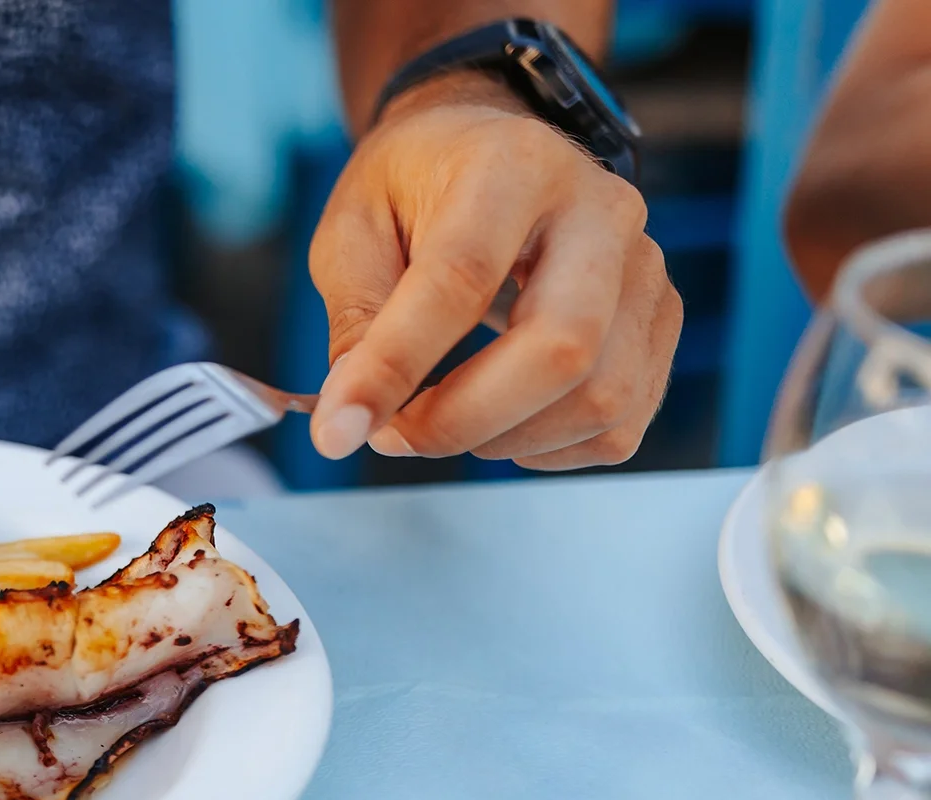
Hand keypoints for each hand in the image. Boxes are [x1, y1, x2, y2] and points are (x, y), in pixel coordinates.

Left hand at [307, 74, 682, 468]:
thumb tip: (356, 417)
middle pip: (563, 347)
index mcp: (512, 165)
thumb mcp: (355, 232)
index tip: (338, 430)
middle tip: (393, 436)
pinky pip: (620, 424)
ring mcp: (644, 267)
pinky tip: (499, 423)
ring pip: (602, 396)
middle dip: (464, 419)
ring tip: (440, 420)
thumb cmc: (415, 190)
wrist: (486, 151)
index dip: (396, 367)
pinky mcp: (660, 319)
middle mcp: (600, 209)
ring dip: (505, 439)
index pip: (461, 280)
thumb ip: (357, 322)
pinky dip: (548, 450)